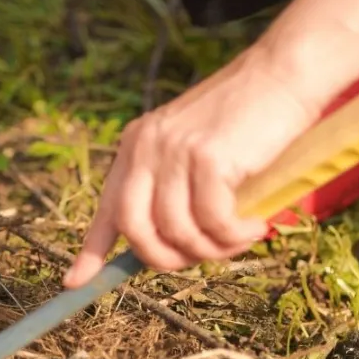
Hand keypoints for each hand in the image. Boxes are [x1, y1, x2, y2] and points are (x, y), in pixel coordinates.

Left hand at [63, 50, 320, 287]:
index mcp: (137, 143)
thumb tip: (171, 244)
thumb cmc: (248, 118)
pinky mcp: (207, 158)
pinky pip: (213, 222)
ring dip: (212, 250)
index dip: (91, 251)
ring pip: (176, 231)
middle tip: (202, 258)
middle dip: (164, 258)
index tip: (75, 283)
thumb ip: (175, 187)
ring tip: (240, 239)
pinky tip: (254, 226)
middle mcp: (147, 146)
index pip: (108, 206)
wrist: (282, 74)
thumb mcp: (195, 149)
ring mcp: (174, 151)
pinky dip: (235, 236)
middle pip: (133, 227)